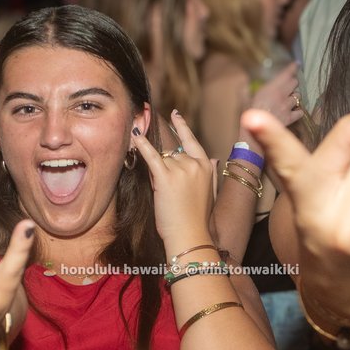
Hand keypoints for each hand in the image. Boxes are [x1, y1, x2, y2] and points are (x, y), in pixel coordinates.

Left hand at [132, 111, 215, 248]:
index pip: (192, 141)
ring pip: (161, 160)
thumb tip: (215, 159)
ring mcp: (181, 169)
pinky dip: (142, 146)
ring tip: (165, 194)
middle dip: (165, 167)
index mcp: (206, 166)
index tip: (175, 114)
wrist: (191, 236)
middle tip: (168, 189)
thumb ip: (212, 173)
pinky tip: (134, 136)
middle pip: (172, 153)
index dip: (182, 126)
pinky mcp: (166, 177)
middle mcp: (195, 163)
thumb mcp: (210, 193)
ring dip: (157, 172)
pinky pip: (151, 156)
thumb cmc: (198, 220)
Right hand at [249, 62, 303, 129]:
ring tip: (290, 97)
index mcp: (271, 88)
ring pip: (298, 97)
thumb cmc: (246, 116)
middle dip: (293, 83)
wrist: (253, 135)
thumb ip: (244, 90)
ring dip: (295, 96)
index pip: (286, 74)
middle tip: (289, 84)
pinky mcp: (289, 119)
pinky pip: (299, 112)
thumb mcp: (243, 100)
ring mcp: (287, 107)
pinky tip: (295, 111)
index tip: (296, 64)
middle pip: (294, 83)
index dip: (293, 68)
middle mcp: (282, 95)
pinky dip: (298, 111)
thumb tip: (242, 83)